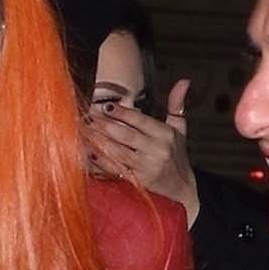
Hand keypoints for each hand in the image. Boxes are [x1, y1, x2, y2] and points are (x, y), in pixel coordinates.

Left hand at [85, 79, 198, 219]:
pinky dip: (101, 162)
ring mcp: (146, 168)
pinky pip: (116, 170)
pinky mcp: (138, 182)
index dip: (122, 113)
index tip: (105, 106)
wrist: (183, 189)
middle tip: (88, 117)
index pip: (140, 120)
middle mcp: (156, 150)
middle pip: (126, 136)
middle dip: (105, 126)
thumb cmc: (177, 155)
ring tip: (84, 132)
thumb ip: (176, 103)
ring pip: (118, 153)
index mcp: (165, 134)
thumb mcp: (180, 128)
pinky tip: (89, 154)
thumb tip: (184, 80)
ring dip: (99, 143)